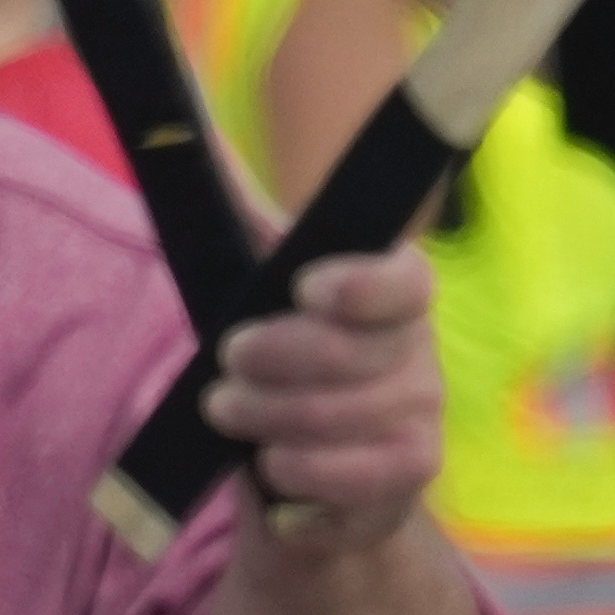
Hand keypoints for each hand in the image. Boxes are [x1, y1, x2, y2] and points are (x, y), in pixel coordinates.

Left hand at [206, 244, 447, 528]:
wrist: (299, 465)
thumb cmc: (279, 358)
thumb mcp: (257, 284)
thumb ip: (240, 216)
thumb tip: (194, 130)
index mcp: (392, 292)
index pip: (404, 282)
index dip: (361, 285)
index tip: (304, 288)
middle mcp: (420, 353)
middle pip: (356, 354)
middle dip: (277, 359)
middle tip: (227, 362)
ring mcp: (420, 420)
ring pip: (345, 420)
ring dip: (273, 418)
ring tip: (228, 412)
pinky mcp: (404, 483)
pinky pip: (355, 484)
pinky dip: (302, 479)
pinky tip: (273, 474)